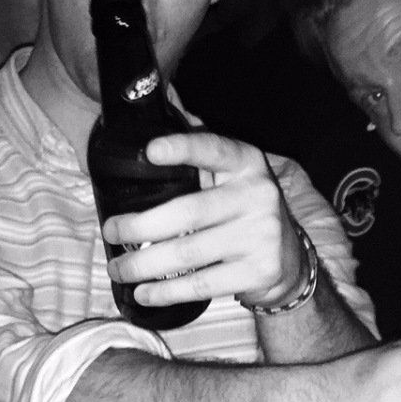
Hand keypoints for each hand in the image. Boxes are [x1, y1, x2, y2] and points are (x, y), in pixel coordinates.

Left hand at [101, 130, 305, 309]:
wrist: (289, 260)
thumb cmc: (243, 210)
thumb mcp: (230, 175)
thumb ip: (199, 150)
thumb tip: (157, 109)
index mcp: (247, 163)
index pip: (214, 149)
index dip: (183, 149)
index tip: (150, 150)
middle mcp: (259, 194)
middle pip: (188, 212)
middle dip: (139, 226)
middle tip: (110, 231)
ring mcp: (262, 235)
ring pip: (188, 253)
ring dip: (143, 264)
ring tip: (118, 268)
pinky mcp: (260, 270)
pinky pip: (201, 283)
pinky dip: (166, 291)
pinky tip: (143, 292)